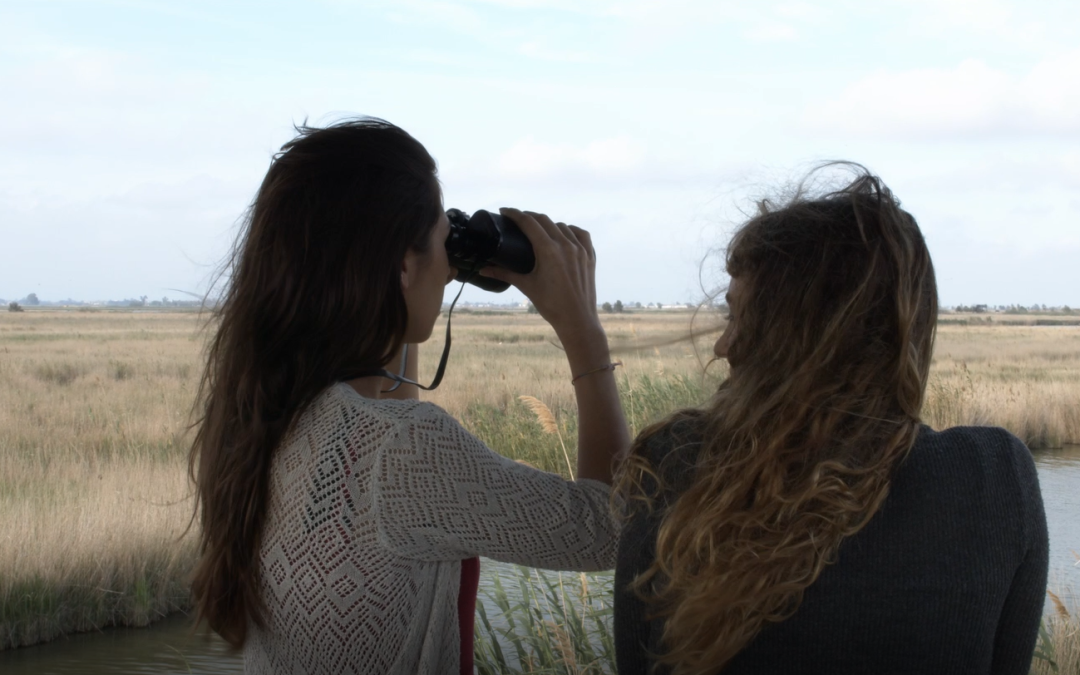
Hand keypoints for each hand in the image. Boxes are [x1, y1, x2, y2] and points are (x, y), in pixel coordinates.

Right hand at [480, 208, 600, 341]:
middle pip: (544, 220)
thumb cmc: (550, 305)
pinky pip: (581, 235)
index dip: (514, 214)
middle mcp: (565, 245)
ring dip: (548, 224)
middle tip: (517, 220)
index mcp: (548, 250)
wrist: (577, 320)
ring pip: (562, 226)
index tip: (504, 211)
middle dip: (529, 217)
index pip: (528, 223)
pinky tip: (564, 234)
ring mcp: (580, 250)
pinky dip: (570, 230)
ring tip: (538, 229)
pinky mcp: (590, 256)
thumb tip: (483, 269)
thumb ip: (504, 273)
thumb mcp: (526, 286)